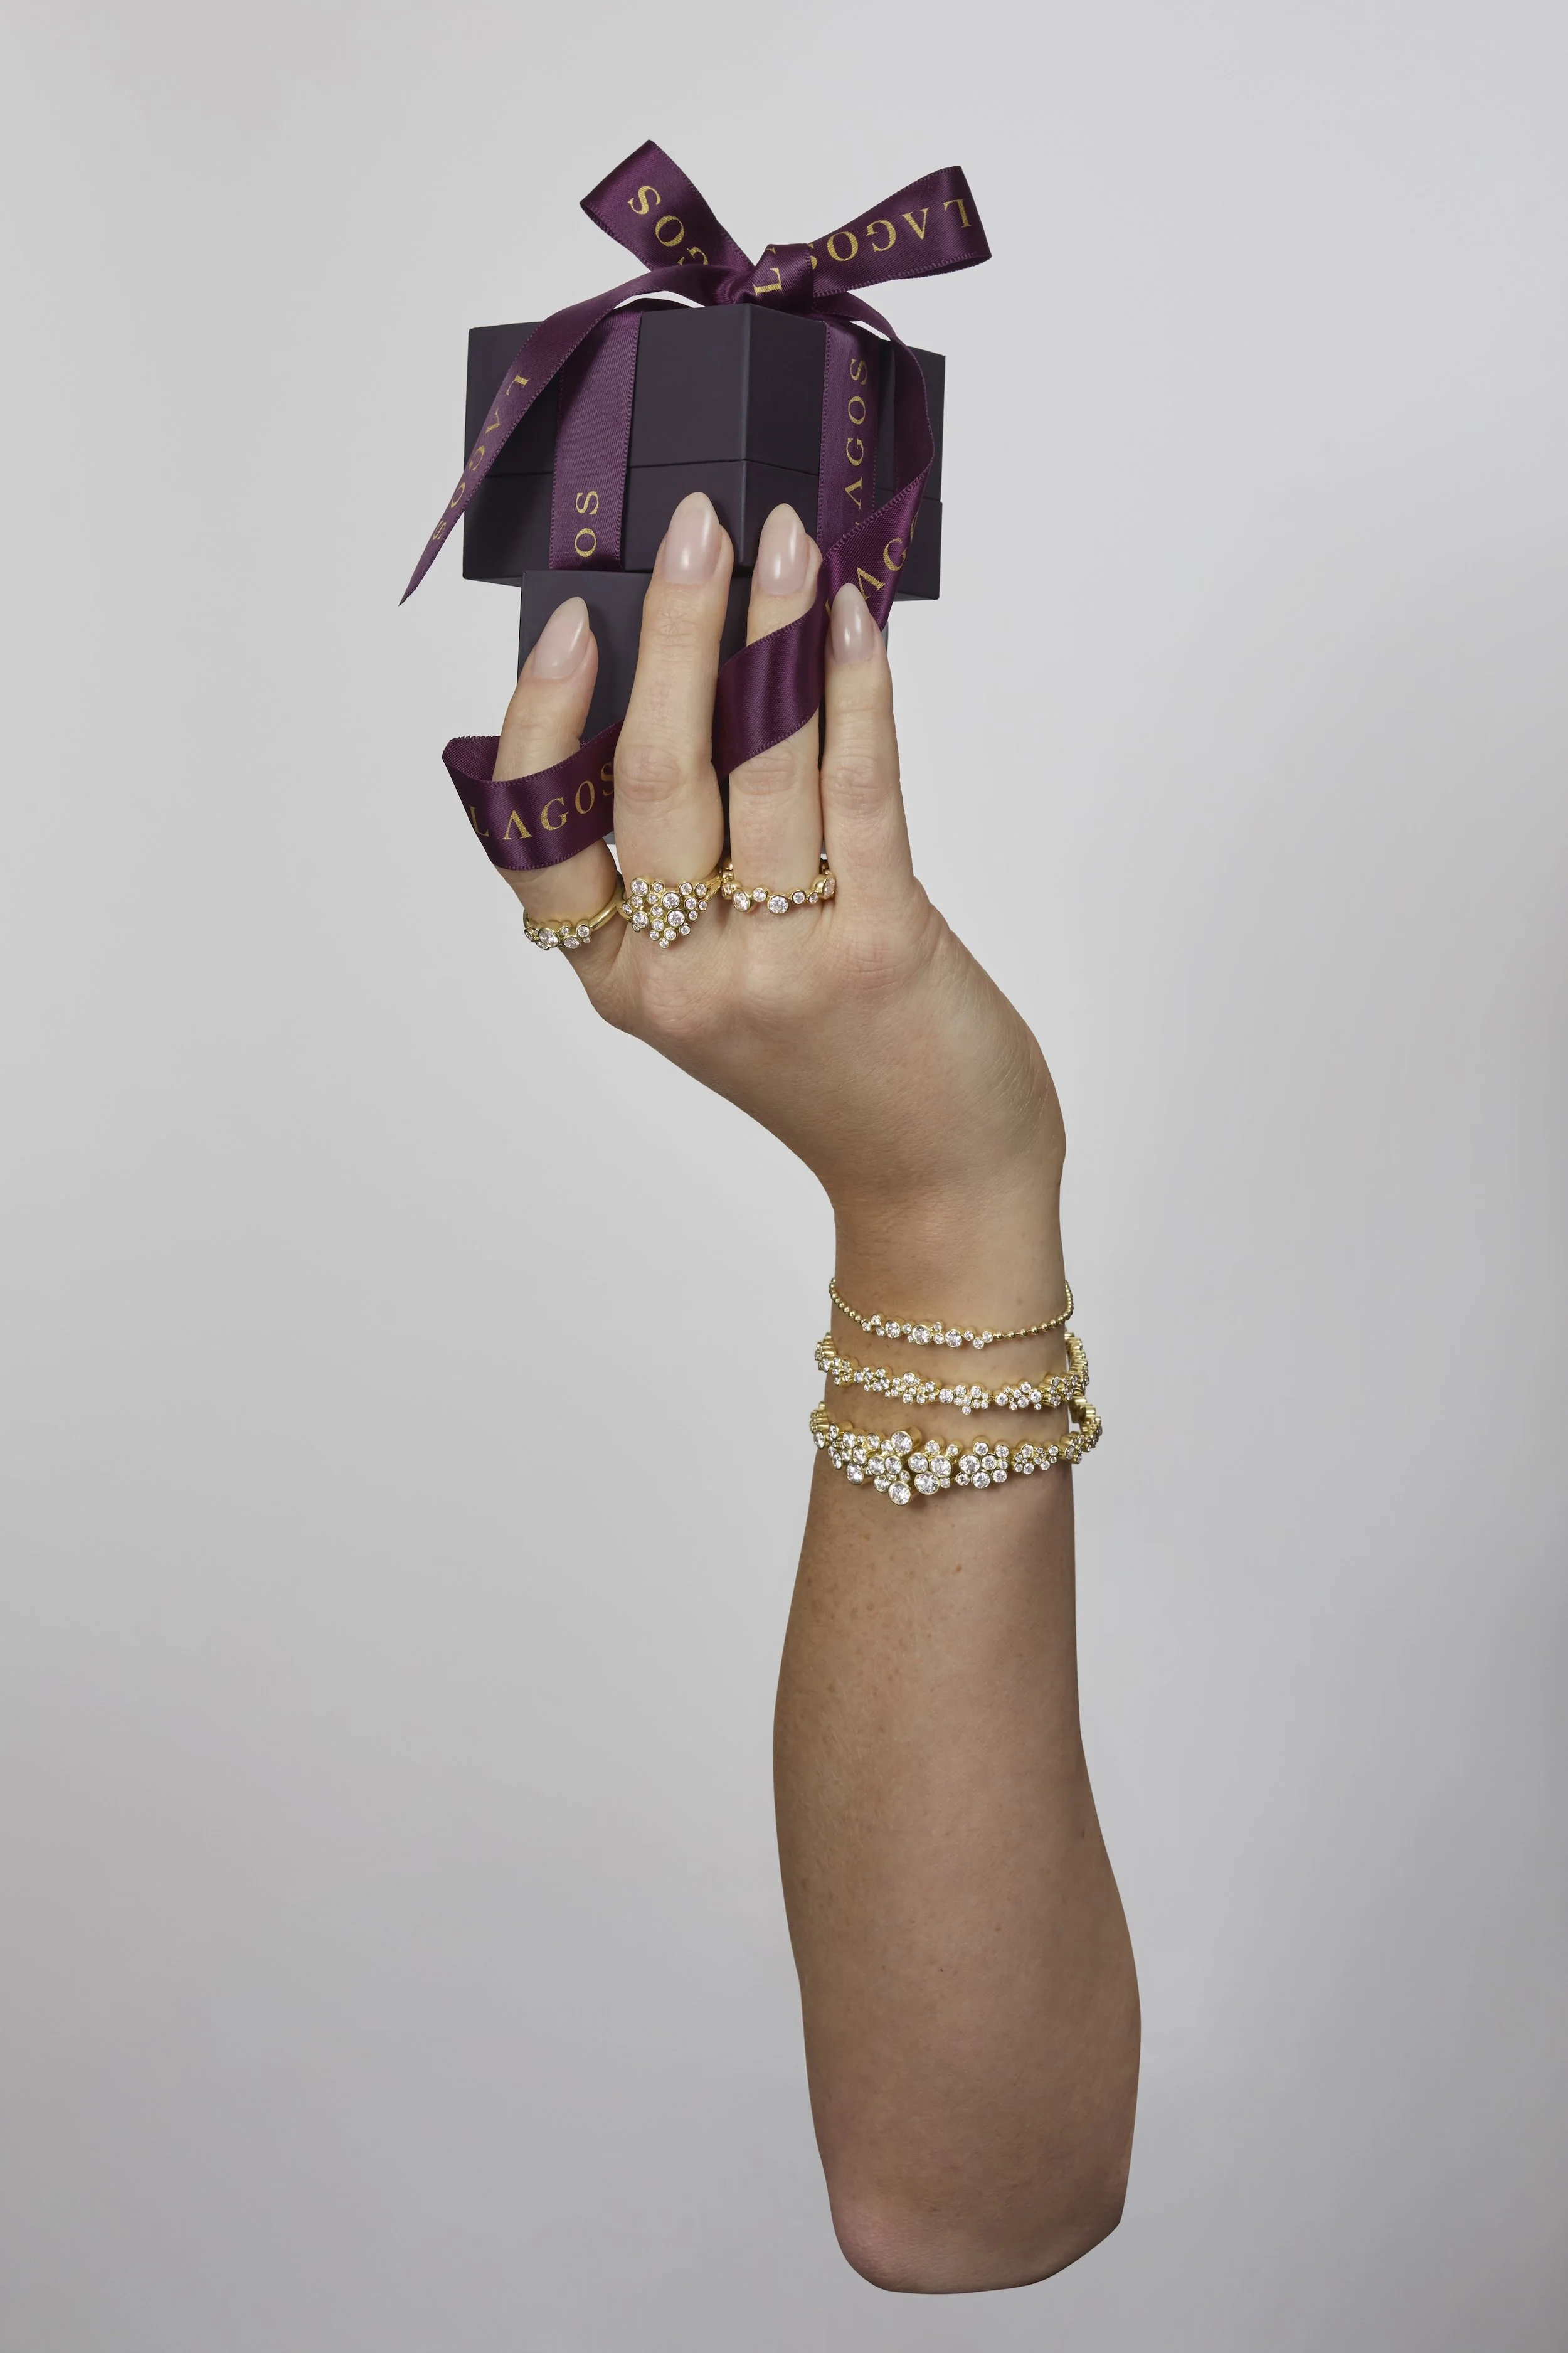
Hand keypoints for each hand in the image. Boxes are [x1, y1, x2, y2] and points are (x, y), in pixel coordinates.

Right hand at [494, 493, 1065, 1314]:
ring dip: (774, 631)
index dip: (544, 719)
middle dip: (674, 631)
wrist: (936, 1178)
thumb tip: (703, 689)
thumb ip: (688, 877)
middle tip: (695, 528)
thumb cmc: (834, 1067)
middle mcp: (683, 975)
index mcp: (621, 980)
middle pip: (652, 773)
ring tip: (791, 545)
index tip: (575, 624)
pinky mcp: (879, 945)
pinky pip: (860, 786)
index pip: (539, 837)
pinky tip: (856, 621)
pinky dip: (856, 690)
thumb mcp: (720, 989)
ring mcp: (778, 963)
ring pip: (759, 761)